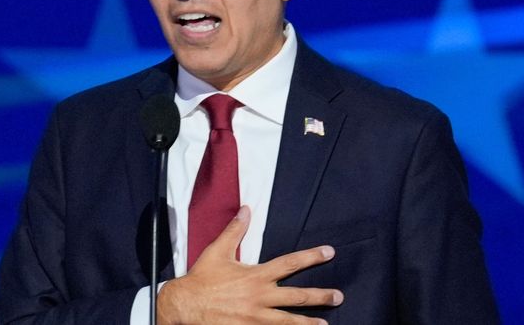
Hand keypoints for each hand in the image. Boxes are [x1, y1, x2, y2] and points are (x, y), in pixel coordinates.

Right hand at [156, 206, 342, 324]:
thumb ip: (235, 230)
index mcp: (256, 276)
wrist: (184, 306)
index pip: (290, 263)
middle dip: (320, 296)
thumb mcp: (218, 251)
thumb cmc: (201, 279)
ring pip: (289, 322)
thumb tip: (246, 209)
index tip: (329, 252)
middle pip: (297, 296)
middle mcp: (260, 298)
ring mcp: (255, 319)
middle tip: (339, 296)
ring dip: (308, 323)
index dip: (311, 257)